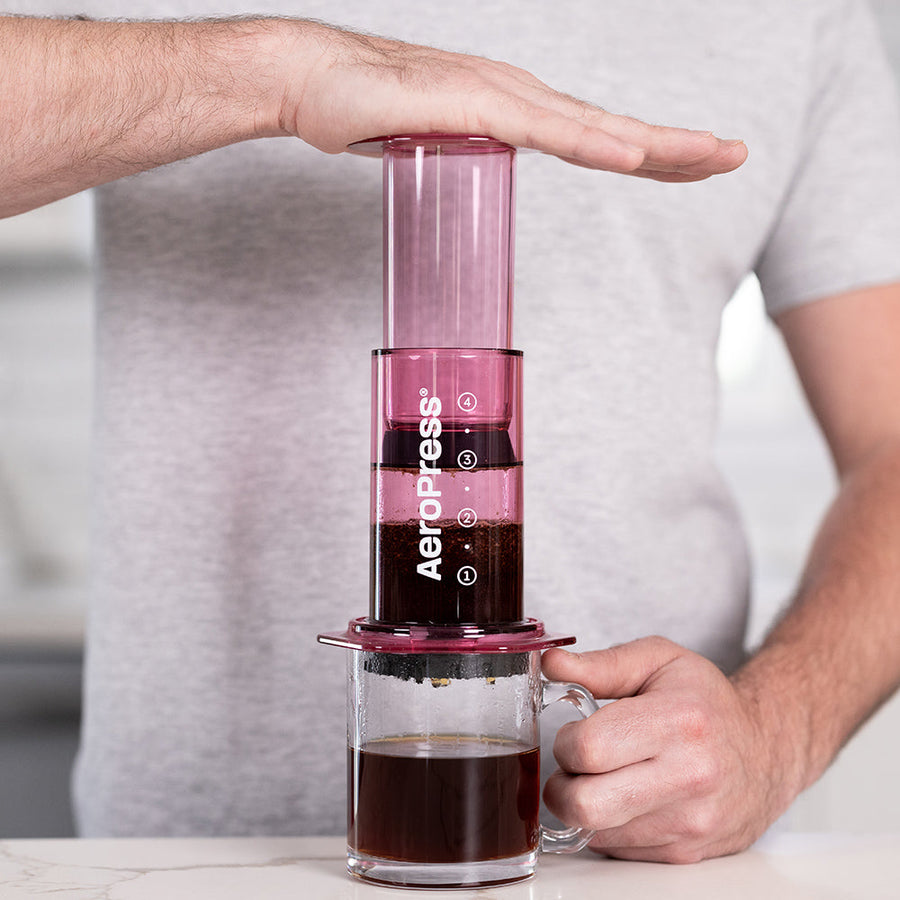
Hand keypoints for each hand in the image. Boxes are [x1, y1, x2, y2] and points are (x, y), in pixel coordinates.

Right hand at [278, 22, 746, 181]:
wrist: (308, 81)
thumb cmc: (365, 112)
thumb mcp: (434, 149)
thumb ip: (465, 161)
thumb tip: (475, 180)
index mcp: (513, 112)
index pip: (593, 137)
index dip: (648, 152)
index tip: (692, 165)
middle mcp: (517, 97)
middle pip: (609, 127)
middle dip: (676, 144)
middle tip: (734, 155)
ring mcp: (498, 97)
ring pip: (591, 126)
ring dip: (653, 143)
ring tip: (711, 156)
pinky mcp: (472, 103)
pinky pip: (544, 130)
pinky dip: (592, 142)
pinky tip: (632, 153)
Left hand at [541, 638, 800, 862]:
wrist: (767, 750)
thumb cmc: (707, 702)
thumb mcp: (658, 660)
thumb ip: (601, 664)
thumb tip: (552, 664)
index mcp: (679, 721)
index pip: (589, 749)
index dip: (565, 741)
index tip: (574, 734)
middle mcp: (689, 777)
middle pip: (586, 804)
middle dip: (560, 786)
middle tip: (571, 767)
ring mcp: (690, 823)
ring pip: (597, 833)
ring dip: (583, 807)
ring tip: (601, 778)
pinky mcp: (687, 853)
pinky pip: (619, 851)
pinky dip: (608, 827)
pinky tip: (625, 798)